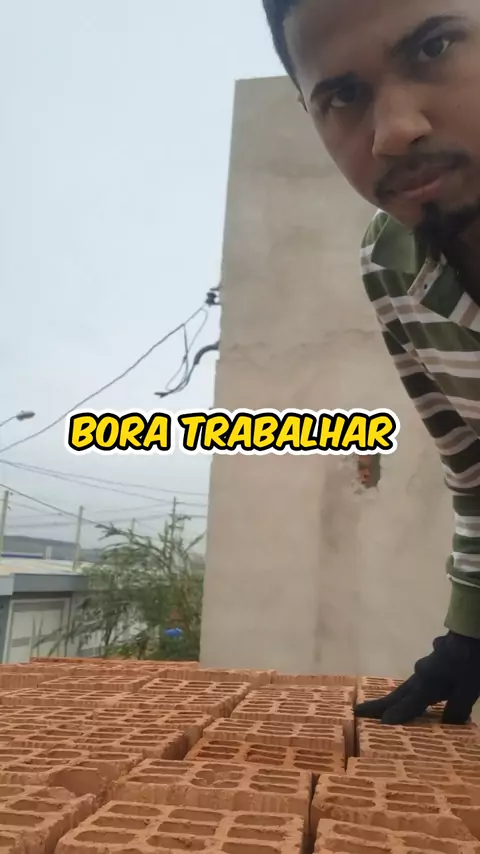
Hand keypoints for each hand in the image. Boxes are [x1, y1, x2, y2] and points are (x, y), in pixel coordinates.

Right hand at [354, 632, 479, 724]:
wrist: (471, 629)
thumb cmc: (469, 660)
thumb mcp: (468, 689)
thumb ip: (456, 709)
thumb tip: (447, 726)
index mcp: (426, 683)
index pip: (408, 704)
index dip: (395, 715)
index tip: (379, 725)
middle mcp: (420, 675)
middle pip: (397, 694)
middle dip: (379, 705)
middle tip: (358, 711)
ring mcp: (425, 666)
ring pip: (406, 686)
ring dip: (394, 698)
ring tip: (382, 707)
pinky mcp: (434, 660)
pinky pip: (419, 680)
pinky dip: (412, 690)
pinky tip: (417, 690)